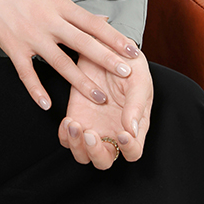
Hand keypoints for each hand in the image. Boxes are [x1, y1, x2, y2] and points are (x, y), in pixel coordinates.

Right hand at [0, 0, 141, 109]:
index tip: (133, 50)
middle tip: (127, 75)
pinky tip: (47, 105)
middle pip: (83, 43)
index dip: (114, 38)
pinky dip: (36, 90)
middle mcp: (47, 20)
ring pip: (61, 63)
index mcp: (58, 3)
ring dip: (81, 82)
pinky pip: (26, 73)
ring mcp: (29, 34)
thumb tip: (100, 20)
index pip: (92, 23)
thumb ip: (70, 9)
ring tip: (99, 97)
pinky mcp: (12, 46)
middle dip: (107, 60)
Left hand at [59, 51, 153, 168]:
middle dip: (96, 153)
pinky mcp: (75, 116)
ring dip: (77, 146)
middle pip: (104, 160)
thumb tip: (132, 130)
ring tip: (74, 124)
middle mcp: (112, 131)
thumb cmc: (128, 62)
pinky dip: (65, 135)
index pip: (133, 152)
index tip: (122, 134)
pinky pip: (67, 137)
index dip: (128, 149)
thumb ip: (136, 105)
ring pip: (83, 154)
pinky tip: (67, 121)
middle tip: (91, 134)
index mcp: (133, 125)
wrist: (103, 43)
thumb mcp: (138, 78)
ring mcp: (92, 125)